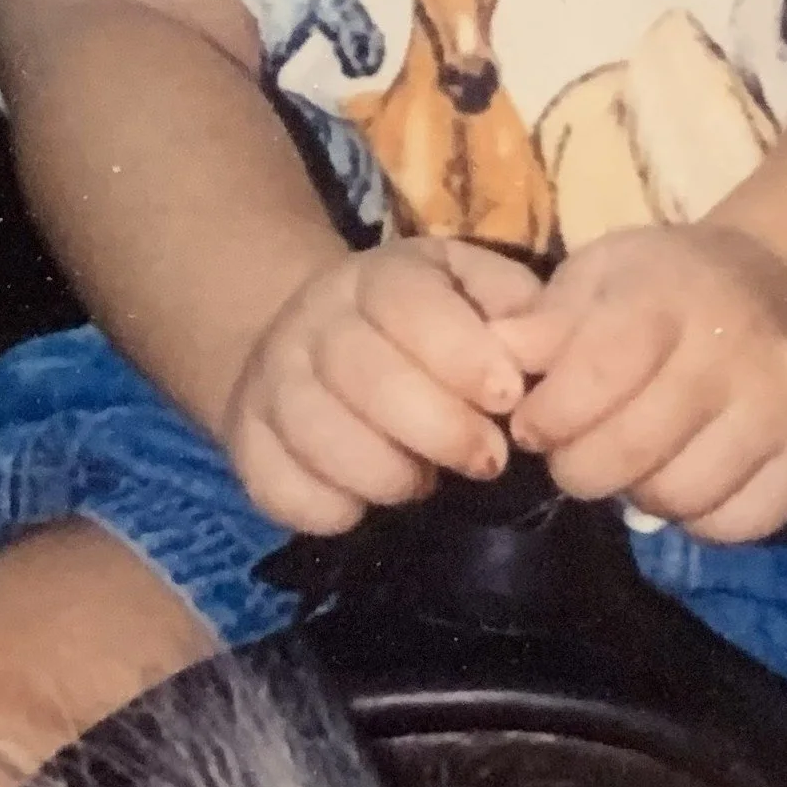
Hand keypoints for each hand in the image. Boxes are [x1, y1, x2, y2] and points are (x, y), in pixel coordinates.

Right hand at [223, 238, 542, 534]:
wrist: (318, 339)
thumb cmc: (427, 323)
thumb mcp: (475, 290)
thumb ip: (516, 308)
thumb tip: (542, 351)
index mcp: (379, 276)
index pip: (409, 304)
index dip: (461, 354)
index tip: (507, 400)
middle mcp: (314, 319)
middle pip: (363, 372)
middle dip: (437, 427)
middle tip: (487, 460)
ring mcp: (271, 379)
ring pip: (315, 432)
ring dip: (384, 474)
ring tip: (423, 483)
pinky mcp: (245, 441)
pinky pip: (277, 488)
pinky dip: (328, 509)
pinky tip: (364, 504)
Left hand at [496, 224, 786, 542]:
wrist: (781, 288)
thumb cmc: (665, 285)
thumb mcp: (599, 276)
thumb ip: (545, 321)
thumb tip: (496, 358)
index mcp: (669, 294)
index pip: (597, 374)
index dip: (549, 416)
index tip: (531, 425)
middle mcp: (734, 349)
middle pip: (633, 451)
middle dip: (580, 467)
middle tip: (574, 454)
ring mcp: (781, 405)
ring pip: (681, 497)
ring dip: (638, 494)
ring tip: (633, 460)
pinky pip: (734, 526)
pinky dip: (697, 518)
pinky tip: (685, 475)